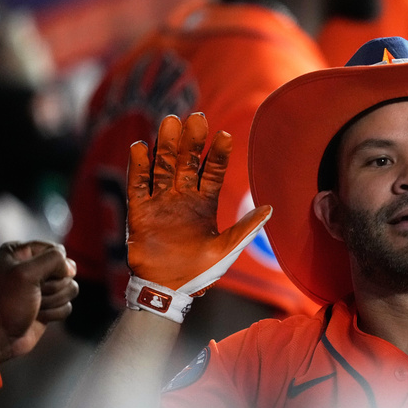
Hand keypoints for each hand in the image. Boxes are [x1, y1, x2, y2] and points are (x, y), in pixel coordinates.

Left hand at [0, 241, 78, 362]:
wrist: (0, 336)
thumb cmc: (7, 303)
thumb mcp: (27, 273)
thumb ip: (54, 260)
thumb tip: (70, 269)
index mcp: (20, 252)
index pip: (57, 250)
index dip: (54, 266)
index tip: (37, 279)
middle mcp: (31, 266)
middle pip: (66, 270)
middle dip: (53, 286)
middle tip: (35, 294)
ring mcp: (41, 286)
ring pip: (70, 287)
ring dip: (54, 300)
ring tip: (35, 306)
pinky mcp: (49, 303)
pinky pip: (67, 304)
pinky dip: (55, 313)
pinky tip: (38, 316)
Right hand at [125, 113, 270, 322]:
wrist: (167, 290)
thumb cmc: (199, 272)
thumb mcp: (227, 250)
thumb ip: (246, 229)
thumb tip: (270, 209)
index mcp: (204, 203)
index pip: (212, 171)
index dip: (217, 153)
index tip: (224, 134)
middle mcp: (182, 197)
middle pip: (186, 161)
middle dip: (191, 140)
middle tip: (196, 117)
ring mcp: (160, 202)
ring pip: (162, 166)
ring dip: (165, 144)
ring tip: (169, 121)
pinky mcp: (139, 211)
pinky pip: (138, 185)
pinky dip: (138, 166)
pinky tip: (140, 146)